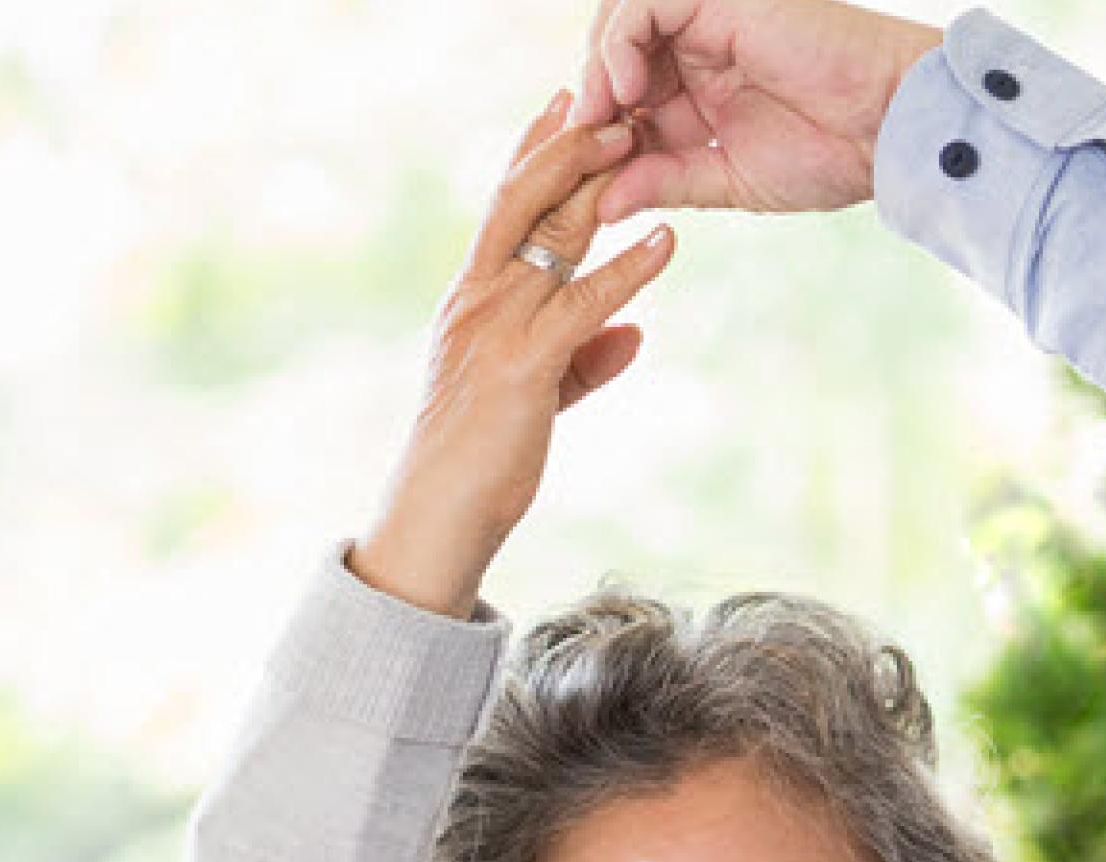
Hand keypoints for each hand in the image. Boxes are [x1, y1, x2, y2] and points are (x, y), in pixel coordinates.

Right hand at [354, 92, 678, 619]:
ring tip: (640, 141)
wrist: (440, 517)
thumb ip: (584, 359)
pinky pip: (583, 305)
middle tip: (610, 100)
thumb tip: (634, 334)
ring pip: (551, 238)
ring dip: (599, 185)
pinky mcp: (524, 368)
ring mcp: (497, 329)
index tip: (565, 105)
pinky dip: (627, 271)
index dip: (534, 152)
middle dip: (568, 147)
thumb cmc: (482, 460)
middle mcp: (479, 299)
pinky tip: (666, 243)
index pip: (503, 206)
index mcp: (475, 298)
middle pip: (522, 201)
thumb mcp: (540, 396)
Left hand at [573, 0, 942, 222]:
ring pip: (617, 23)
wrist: (889, 126)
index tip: (583, 175)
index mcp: (700, 87)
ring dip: (598, 71)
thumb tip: (600, 205)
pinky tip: (629, 91)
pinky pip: (641, 7)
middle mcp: (696, 45)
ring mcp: (705, 16)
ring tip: (602, 117)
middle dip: (590, 100)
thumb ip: (666, 181)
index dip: (597, 131)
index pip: (623, 98)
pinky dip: (621, 44)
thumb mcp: (729, 179)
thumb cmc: (832, 153)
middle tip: (582, 143)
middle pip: (610, 56)